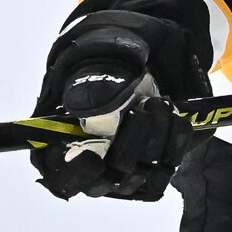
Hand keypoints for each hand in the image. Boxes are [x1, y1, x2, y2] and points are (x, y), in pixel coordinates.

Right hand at [31, 4, 208, 200]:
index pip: (56, 174)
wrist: (154, 48)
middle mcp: (91, 157)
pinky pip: (165, 169)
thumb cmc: (112, 48)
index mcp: (61, 134)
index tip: (94, 160)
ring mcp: (124, 164)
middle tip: (144, 108)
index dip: (72, 175)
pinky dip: (174, 144)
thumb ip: (90, 76)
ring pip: (137, 179)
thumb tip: (81, 103)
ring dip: (155, 141)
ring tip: (161, 102)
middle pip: (100, 183)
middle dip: (128, 146)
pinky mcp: (156, 163)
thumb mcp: (100, 51)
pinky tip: (174, 115)